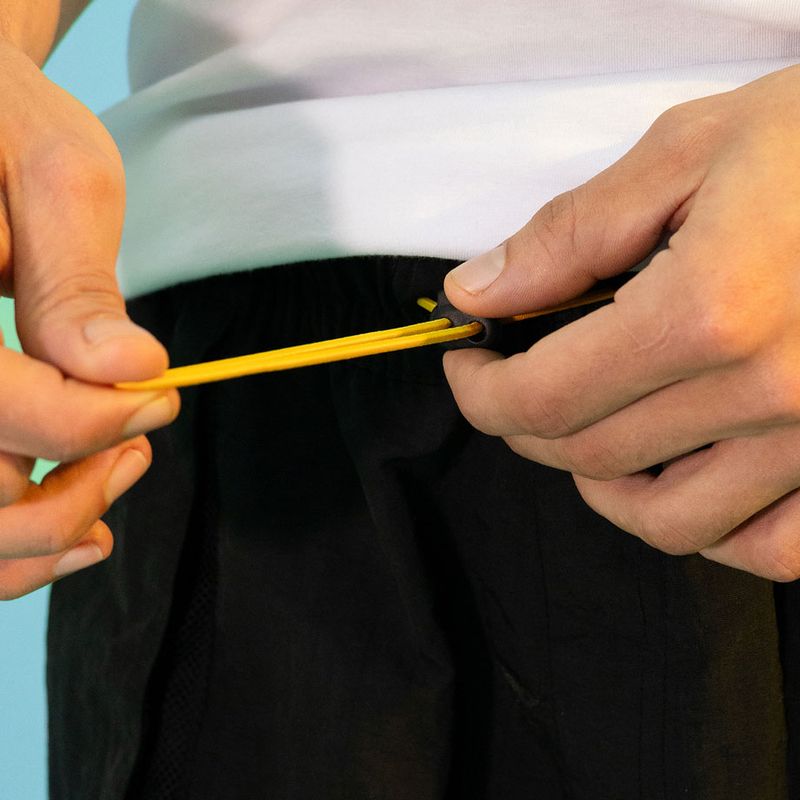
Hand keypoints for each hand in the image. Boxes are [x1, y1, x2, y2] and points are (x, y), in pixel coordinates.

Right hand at [0, 41, 178, 598]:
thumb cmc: (4, 122)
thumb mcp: (56, 180)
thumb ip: (77, 287)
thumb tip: (130, 374)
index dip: (92, 423)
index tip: (159, 399)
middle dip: (69, 491)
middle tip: (141, 447)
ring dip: (38, 534)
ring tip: (109, 492)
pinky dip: (10, 544)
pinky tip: (71, 530)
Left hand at [443, 64, 799, 581]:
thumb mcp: (692, 150)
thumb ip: (572, 233)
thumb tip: (480, 290)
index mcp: (708, 312)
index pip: (542, 398)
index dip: (481, 392)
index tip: (470, 365)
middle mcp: (768, 394)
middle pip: (589, 457)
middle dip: (525, 426)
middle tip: (513, 382)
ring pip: (670, 521)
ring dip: (601, 485)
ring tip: (586, 436)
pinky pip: (772, 548)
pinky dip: (709, 529)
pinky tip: (687, 479)